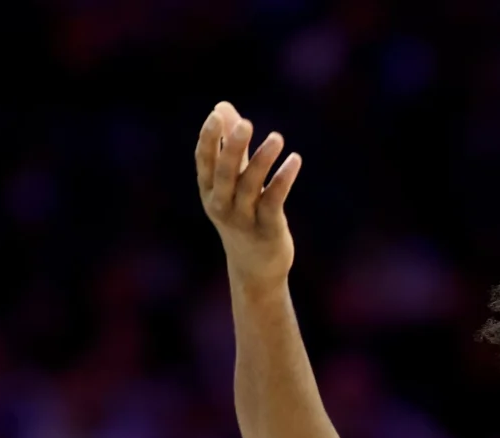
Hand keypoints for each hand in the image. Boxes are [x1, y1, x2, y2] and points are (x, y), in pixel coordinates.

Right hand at [195, 101, 302, 283]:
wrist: (255, 268)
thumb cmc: (242, 216)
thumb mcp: (231, 182)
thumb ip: (229, 145)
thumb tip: (222, 106)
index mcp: (210, 191)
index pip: (204, 161)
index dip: (209, 139)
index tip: (216, 116)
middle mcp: (222, 205)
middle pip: (224, 173)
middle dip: (233, 147)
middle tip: (246, 122)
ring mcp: (243, 219)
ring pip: (250, 186)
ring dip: (263, 160)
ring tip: (277, 137)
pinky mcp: (267, 229)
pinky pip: (274, 201)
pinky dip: (283, 180)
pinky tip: (295, 160)